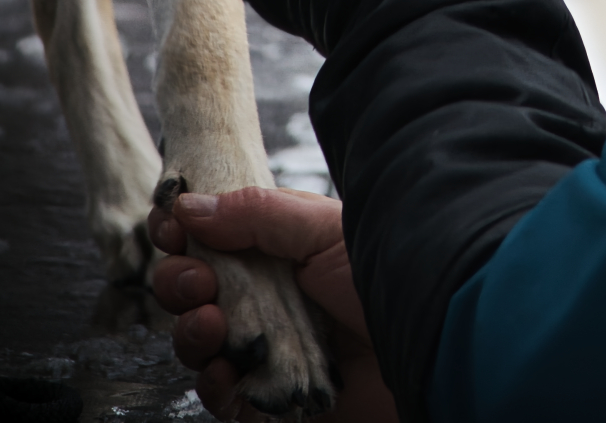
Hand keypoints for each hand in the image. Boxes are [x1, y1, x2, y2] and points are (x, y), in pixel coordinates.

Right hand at [149, 187, 397, 422]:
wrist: (436, 341)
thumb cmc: (392, 273)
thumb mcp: (323, 229)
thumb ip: (256, 214)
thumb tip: (190, 206)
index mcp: (282, 251)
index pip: (215, 241)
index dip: (185, 236)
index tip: (169, 229)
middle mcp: (273, 299)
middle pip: (198, 293)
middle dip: (181, 284)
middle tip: (197, 283)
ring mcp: (274, 350)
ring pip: (205, 346)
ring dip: (192, 334)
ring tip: (212, 326)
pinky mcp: (279, 400)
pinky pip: (228, 399)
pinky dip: (216, 387)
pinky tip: (226, 372)